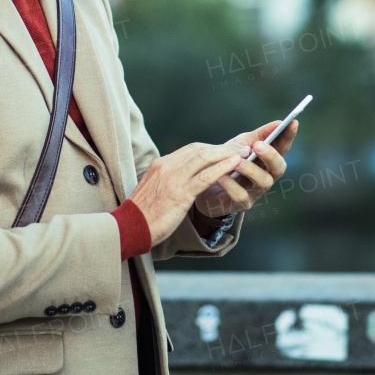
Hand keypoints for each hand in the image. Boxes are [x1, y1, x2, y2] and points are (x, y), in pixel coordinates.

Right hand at [127, 141, 249, 245]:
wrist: (130, 227)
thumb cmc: (144, 214)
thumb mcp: (155, 190)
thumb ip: (169, 180)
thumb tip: (187, 179)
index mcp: (160, 164)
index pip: (191, 149)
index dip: (212, 148)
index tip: (227, 150)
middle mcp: (166, 166)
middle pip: (200, 150)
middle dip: (223, 147)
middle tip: (242, 147)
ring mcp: (173, 178)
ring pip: (204, 158)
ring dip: (227, 153)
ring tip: (244, 153)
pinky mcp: (180, 193)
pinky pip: (205, 176)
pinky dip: (222, 167)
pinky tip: (235, 164)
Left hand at [192, 119, 295, 220]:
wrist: (206, 183)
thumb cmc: (228, 161)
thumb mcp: (241, 144)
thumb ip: (258, 135)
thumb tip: (277, 123)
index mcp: (268, 160)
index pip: (282, 147)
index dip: (288, 136)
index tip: (293, 122)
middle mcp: (267, 176)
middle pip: (279, 168)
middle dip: (271, 155)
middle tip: (259, 146)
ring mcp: (256, 191)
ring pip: (262, 182)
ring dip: (250, 169)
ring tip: (236, 161)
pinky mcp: (242, 204)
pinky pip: (241, 195)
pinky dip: (231, 185)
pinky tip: (221, 176)